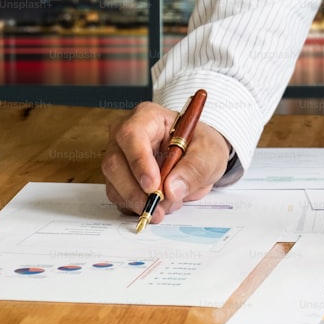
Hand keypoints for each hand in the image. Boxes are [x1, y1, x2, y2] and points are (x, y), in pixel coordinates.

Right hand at [103, 101, 230, 224]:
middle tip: (159, 207)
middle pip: (115, 163)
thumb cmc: (201, 145)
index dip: (139, 161)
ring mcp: (118, 157)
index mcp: (148, 117)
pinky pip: (118, 197)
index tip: (153, 185)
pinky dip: (136, 207)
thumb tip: (171, 190)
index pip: (132, 134)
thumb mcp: (210, 152)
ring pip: (113, 184)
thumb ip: (195, 168)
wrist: (199, 156)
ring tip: (168, 205)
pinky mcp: (117, 178)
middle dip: (136, 191)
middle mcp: (125, 135)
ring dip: (139, 201)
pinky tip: (159, 206)